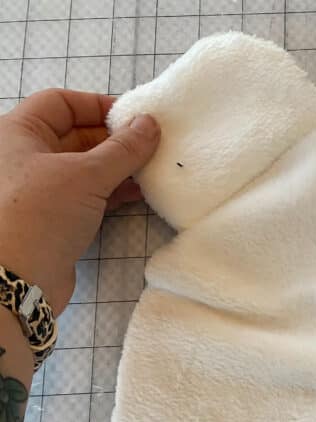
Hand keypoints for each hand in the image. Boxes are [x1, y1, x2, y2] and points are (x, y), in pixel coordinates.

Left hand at [0, 89, 160, 315]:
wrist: (17, 278)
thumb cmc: (40, 215)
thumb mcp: (86, 175)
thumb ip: (123, 149)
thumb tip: (150, 124)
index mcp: (20, 132)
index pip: (61, 103)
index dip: (98, 105)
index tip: (135, 116)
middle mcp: (26, 155)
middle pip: (76, 134)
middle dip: (115, 139)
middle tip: (152, 144)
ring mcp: (41, 187)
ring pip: (86, 166)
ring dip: (118, 167)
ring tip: (152, 170)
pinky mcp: (55, 216)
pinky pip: (88, 193)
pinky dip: (113, 190)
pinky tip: (138, 193)